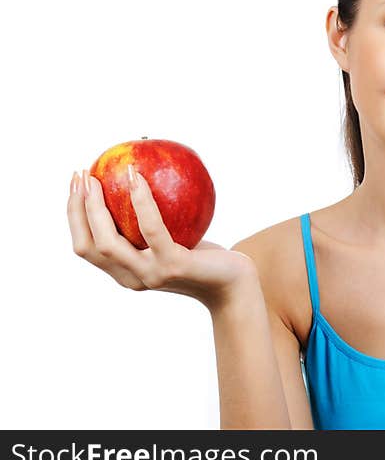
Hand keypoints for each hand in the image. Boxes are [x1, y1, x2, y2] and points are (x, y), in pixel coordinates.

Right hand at [67, 168, 256, 310]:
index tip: (77, 184)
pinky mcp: (173, 266)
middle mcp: (132, 278)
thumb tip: (135, 175)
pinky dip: (140, 202)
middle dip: (77, 209)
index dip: (74, 216)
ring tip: (97, 176)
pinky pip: (151, 229)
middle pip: (88, 246)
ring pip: (108, 242)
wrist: (235, 284)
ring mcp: (150, 275)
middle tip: (81, 175)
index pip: (86, 246)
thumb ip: (153, 221)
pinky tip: (137, 178)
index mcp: (125, 272)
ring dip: (95, 207)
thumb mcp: (174, 238)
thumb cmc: (205, 257)